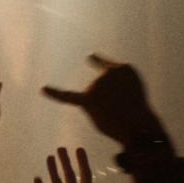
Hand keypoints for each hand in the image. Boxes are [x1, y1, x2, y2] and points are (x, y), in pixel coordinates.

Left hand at [42, 55, 164, 151]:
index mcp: (125, 68)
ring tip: (116, 116)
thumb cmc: (139, 113)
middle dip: (110, 102)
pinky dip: (55, 93)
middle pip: (101, 88)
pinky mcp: (89, 100)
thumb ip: (111, 90)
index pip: (109, 69)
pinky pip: (68, 96)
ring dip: (102, 110)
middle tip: (125, 111)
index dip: (105, 72)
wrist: (140, 126)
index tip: (89, 57)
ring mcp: (97, 85)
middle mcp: (108, 73)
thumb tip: (89, 96)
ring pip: (93, 98)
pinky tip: (43, 89)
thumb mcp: (131, 92)